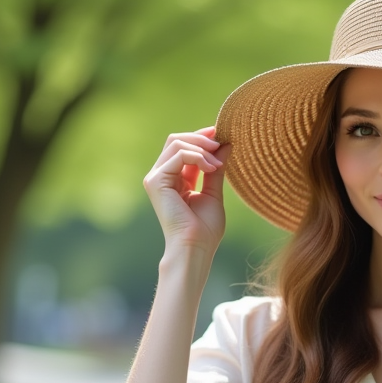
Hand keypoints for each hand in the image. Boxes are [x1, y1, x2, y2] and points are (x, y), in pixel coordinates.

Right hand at [143, 126, 231, 255]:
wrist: (195, 247)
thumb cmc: (205, 228)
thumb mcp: (213, 192)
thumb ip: (216, 168)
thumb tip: (225, 144)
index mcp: (174, 179)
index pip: (182, 147)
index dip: (201, 138)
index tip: (221, 135)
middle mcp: (161, 176)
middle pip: (176, 140)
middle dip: (201, 138)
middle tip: (221, 143)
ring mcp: (156, 178)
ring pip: (176, 143)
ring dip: (202, 148)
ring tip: (218, 165)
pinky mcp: (156, 181)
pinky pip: (178, 155)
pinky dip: (198, 157)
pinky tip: (212, 168)